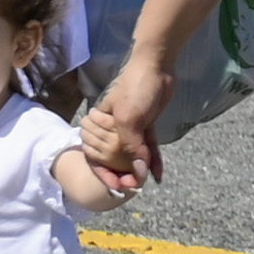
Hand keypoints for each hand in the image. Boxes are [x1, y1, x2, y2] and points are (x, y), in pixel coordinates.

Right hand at [76, 50, 172, 191]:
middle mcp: (112, 129)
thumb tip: (138, 172)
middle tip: (133, 186)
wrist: (156, 66)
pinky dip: (153, 159)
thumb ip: (131, 146)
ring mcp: (131, 127)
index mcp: (100, 126)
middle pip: (114, 158)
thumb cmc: (135, 89)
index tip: (115, 187)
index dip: (104, 173)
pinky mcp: (147, 125)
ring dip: (139, 169)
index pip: (95, 156)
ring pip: (133, 154)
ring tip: (144, 183)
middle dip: (122, 174)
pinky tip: (158, 174)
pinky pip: (149, 146)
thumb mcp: (128, 119)